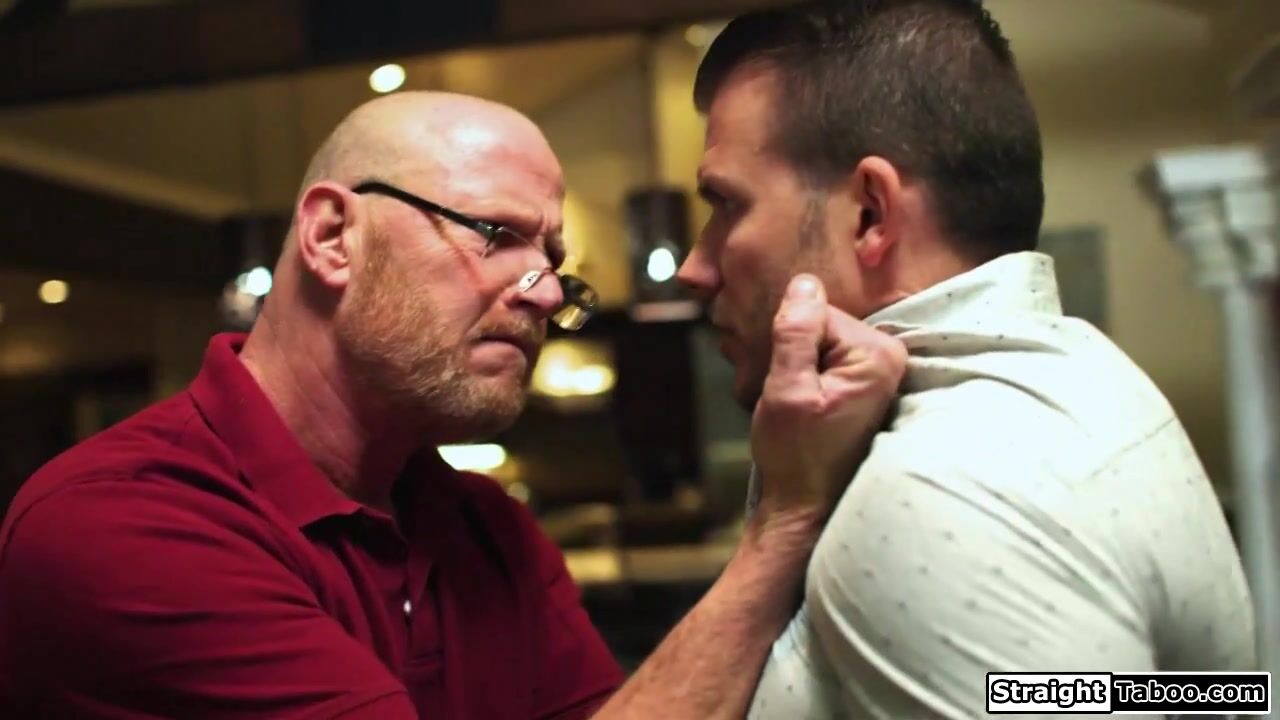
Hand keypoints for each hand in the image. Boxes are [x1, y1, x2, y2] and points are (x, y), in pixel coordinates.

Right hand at [749, 274, 906, 529]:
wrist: (804, 506)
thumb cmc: (796, 457)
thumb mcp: (787, 391)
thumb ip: (797, 334)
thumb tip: (804, 282)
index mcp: (878, 354)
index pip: (818, 311)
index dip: (788, 340)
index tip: (787, 382)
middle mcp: (888, 356)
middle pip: (820, 322)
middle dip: (791, 349)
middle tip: (787, 394)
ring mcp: (876, 369)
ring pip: (816, 338)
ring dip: (793, 362)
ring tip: (792, 404)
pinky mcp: (862, 382)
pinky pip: (822, 355)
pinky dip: (801, 373)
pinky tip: (799, 405)